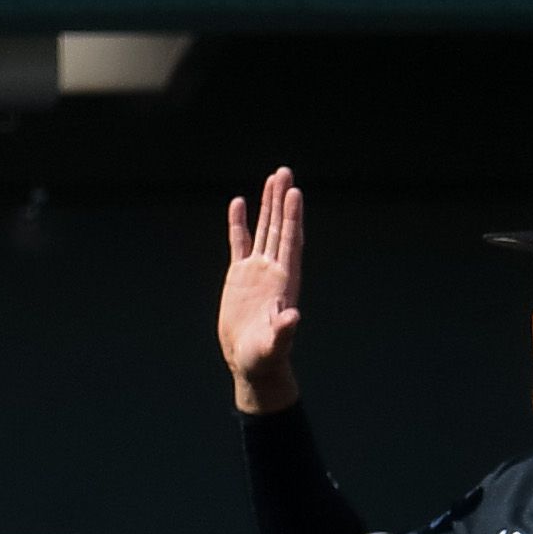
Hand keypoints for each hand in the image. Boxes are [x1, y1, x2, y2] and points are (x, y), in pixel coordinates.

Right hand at [221, 168, 305, 412]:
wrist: (250, 361)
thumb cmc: (265, 356)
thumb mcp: (275, 344)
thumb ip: (284, 330)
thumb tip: (293, 317)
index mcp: (285, 281)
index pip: (290, 241)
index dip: (292, 217)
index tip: (293, 192)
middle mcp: (274, 270)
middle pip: (279, 227)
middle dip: (282, 200)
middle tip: (284, 172)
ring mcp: (257, 271)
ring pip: (263, 230)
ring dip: (267, 205)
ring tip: (271, 178)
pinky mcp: (239, 276)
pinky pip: (239, 243)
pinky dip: (239, 223)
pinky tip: (238, 203)